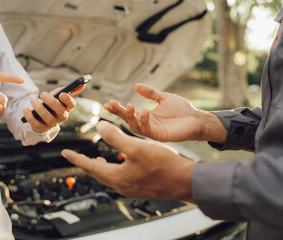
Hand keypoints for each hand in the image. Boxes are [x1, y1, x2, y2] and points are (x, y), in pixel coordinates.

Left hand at [22, 88, 75, 132]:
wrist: (42, 116)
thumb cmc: (52, 104)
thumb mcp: (59, 96)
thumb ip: (69, 90)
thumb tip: (83, 84)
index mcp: (67, 108)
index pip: (71, 105)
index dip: (67, 100)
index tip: (62, 94)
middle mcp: (61, 117)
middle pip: (60, 111)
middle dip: (52, 102)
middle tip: (43, 94)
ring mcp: (52, 123)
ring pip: (47, 118)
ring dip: (39, 108)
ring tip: (32, 100)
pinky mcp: (41, 128)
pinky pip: (36, 124)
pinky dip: (30, 117)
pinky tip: (25, 109)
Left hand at [61, 121, 195, 201]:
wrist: (185, 181)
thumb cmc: (163, 165)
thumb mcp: (136, 147)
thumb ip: (115, 137)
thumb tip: (99, 127)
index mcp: (117, 177)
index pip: (89, 167)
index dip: (76, 158)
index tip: (64, 153)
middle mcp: (121, 186)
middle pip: (97, 174)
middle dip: (86, 164)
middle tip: (77, 158)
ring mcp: (131, 189)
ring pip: (109, 177)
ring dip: (100, 168)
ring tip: (97, 161)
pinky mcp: (140, 188)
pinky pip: (120, 179)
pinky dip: (114, 170)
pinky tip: (120, 164)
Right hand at [104, 83, 225, 142]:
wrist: (196, 119)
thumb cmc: (182, 110)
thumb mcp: (163, 97)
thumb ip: (150, 93)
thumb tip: (136, 86)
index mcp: (146, 117)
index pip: (128, 113)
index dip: (118, 109)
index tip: (108, 102)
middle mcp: (147, 125)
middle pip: (127, 120)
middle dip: (119, 112)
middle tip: (111, 104)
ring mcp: (152, 131)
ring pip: (135, 127)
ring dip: (130, 117)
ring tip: (129, 106)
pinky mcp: (160, 136)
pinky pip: (148, 130)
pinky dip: (145, 120)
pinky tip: (145, 111)